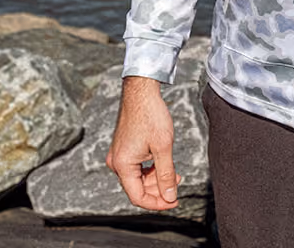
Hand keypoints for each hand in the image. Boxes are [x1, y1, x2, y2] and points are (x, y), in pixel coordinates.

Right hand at [106, 75, 181, 210]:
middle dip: (159, 189)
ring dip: (156, 178)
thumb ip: (166, 174)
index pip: (137, 197)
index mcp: (123, 165)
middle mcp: (116, 162)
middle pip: (137, 188)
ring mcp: (118, 155)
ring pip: (138, 177)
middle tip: (178, 184)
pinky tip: (164, 164)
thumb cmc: (151, 115)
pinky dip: (150, 168)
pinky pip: (136, 166)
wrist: (141, 91)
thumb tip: (169, 196)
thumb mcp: (163, 146)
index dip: (157, 203)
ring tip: (175, 174)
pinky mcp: (123, 148)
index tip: (174, 201)